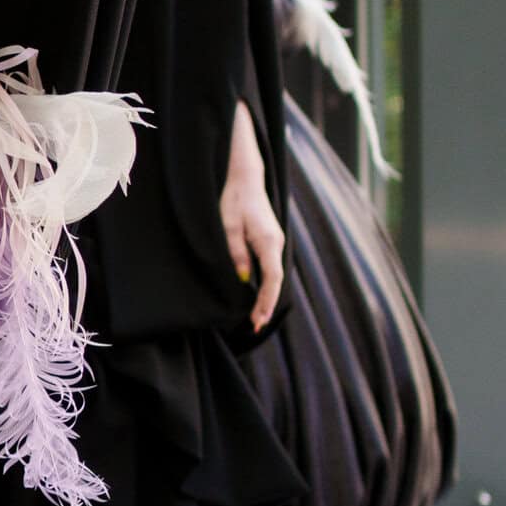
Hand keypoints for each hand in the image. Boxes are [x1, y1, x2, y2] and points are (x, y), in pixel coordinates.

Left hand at [220, 100, 284, 332]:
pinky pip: (270, 267)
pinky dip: (265, 284)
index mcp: (268, 241)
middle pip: (275, 280)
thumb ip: (236, 254)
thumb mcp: (228, 228)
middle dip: (266, 304)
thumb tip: (244, 279)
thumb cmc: (234, 200)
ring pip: (273, 275)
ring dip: (265, 296)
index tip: (258, 319)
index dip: (266, 301)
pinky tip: (256, 295)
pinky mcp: (269, 239)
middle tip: (253, 327)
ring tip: (254, 317)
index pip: (272, 278)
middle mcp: (276, 243)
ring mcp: (275, 241)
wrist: (244, 178)